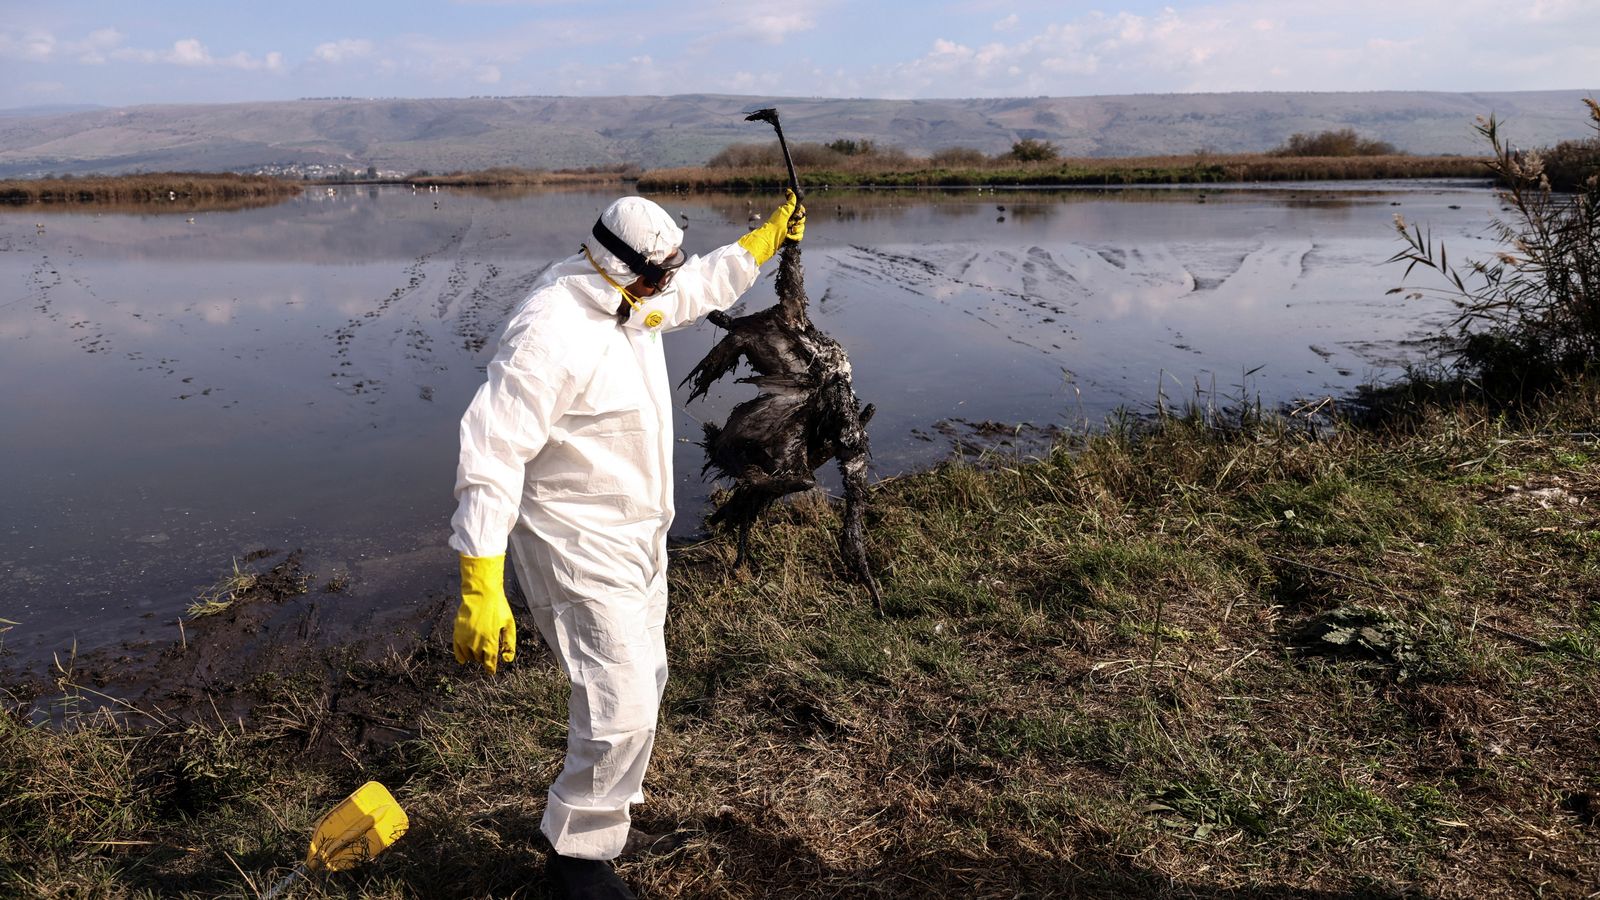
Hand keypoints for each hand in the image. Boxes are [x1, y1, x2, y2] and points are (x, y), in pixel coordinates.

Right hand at [454, 554, 515, 673]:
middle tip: (487, 654)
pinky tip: (463, 659)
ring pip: (469, 656)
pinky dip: (460, 656)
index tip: (491, 671)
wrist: (482, 593)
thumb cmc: (498, 608)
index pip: (489, 662)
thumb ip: (509, 644)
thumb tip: (506, 660)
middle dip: (484, 658)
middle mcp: (477, 642)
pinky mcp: (457, 632)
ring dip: (474, 656)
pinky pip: (457, 650)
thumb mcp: (509, 625)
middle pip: (479, 659)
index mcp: (491, 641)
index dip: (490, 668)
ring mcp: (465, 637)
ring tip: (479, 651)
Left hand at [737, 189, 805, 264]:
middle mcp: (790, 220)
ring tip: (789, 231)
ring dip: (797, 230)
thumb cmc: (775, 224)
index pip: (800, 211)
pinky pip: (799, 236)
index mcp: (788, 213)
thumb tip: (791, 191)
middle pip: (802, 219)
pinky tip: (788, 237)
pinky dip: (795, 237)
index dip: (800, 212)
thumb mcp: (783, 212)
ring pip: (802, 228)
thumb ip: (790, 204)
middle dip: (798, 222)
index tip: (796, 214)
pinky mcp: (791, 238)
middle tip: (790, 223)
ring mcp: (791, 229)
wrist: (770, 238)